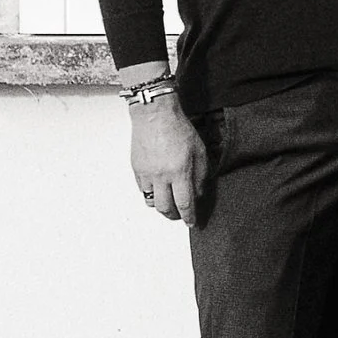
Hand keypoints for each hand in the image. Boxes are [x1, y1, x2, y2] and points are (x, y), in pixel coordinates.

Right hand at [127, 91, 209, 225]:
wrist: (155, 115)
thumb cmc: (178, 128)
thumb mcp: (199, 150)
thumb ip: (200, 174)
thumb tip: (198, 192)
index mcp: (180, 171)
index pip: (185, 203)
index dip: (189, 217)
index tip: (191, 223)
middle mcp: (162, 176)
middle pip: (166, 208)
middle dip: (174, 216)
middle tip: (179, 216)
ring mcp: (147, 174)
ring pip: (152, 202)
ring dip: (161, 207)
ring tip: (168, 204)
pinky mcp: (137, 170)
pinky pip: (142, 190)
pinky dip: (151, 194)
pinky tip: (158, 189)